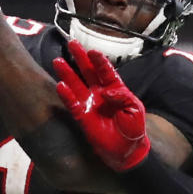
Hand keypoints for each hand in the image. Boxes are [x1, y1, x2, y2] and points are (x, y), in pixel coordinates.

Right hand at [52, 39, 150, 171]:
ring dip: (67, 73)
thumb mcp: (135, 109)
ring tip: (58, 61)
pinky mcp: (82, 117)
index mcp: (115, 89)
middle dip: (80, 58)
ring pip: (76, 85)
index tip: (92, 51)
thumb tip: (106, 91)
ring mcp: (90, 104)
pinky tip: (60, 86)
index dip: (99, 61)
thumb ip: (122, 97)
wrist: (128, 150)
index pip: (106, 71)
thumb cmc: (134, 128)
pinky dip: (66, 96)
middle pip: (88, 72)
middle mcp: (100, 93)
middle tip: (71, 43)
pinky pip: (72, 104)